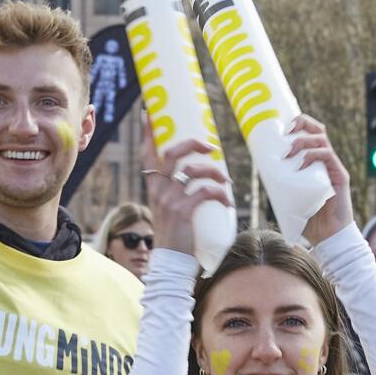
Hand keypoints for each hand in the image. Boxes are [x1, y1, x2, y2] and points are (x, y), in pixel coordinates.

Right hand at [144, 139, 232, 255]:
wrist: (171, 260)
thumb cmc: (175, 234)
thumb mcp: (169, 209)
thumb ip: (176, 193)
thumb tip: (198, 179)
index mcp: (154, 187)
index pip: (147, 154)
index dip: (148, 133)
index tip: (149, 114)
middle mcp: (159, 190)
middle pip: (171, 153)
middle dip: (192, 144)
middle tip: (210, 146)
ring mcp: (170, 199)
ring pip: (192, 170)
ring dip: (214, 172)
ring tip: (226, 181)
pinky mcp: (183, 211)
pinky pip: (206, 192)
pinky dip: (221, 194)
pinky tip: (228, 203)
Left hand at [288, 115, 352, 245]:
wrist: (329, 235)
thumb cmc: (309, 218)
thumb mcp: (291, 197)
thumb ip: (282, 185)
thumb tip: (261, 174)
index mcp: (315, 161)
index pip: (310, 133)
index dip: (298, 124)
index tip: (282, 128)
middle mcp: (326, 160)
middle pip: (318, 129)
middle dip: (302, 123)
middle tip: (286, 132)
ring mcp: (334, 167)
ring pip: (322, 139)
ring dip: (303, 140)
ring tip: (290, 151)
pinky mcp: (340, 176)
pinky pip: (327, 156)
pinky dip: (313, 156)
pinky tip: (302, 164)